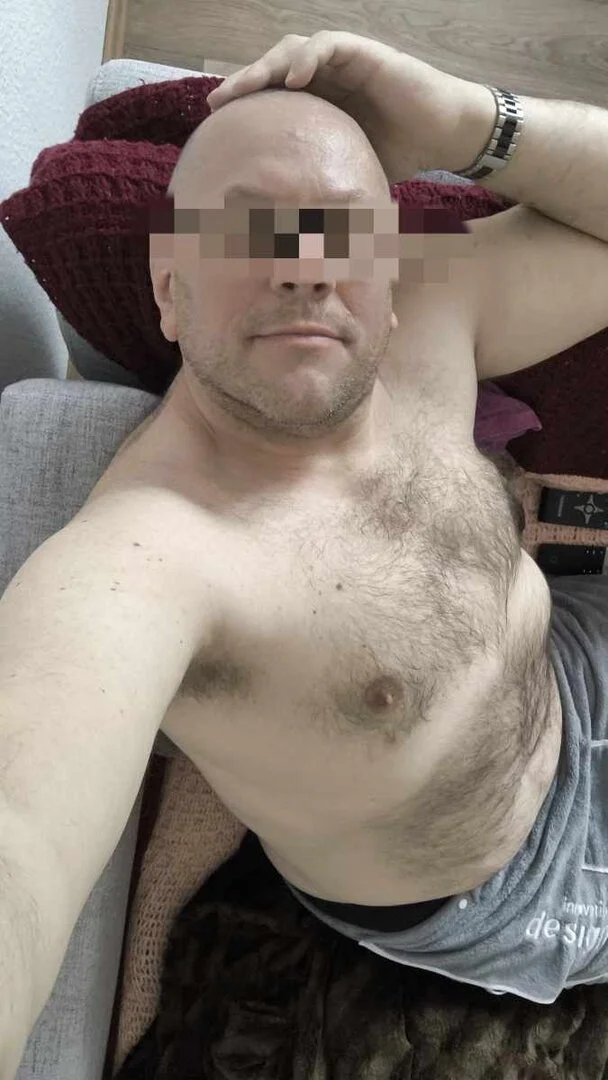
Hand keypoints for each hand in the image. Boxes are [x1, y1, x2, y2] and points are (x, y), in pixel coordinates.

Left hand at [206, 31, 476, 181]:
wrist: (443, 136)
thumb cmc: (401, 157)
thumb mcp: (351, 176)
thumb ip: (321, 188)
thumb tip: (291, 235)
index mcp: (318, 102)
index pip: (272, 94)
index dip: (244, 105)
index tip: (216, 126)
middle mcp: (326, 77)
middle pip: (273, 69)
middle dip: (244, 82)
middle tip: (217, 104)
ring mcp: (343, 63)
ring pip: (294, 50)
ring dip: (267, 65)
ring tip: (246, 87)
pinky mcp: (364, 53)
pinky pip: (329, 45)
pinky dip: (308, 57)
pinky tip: (292, 78)